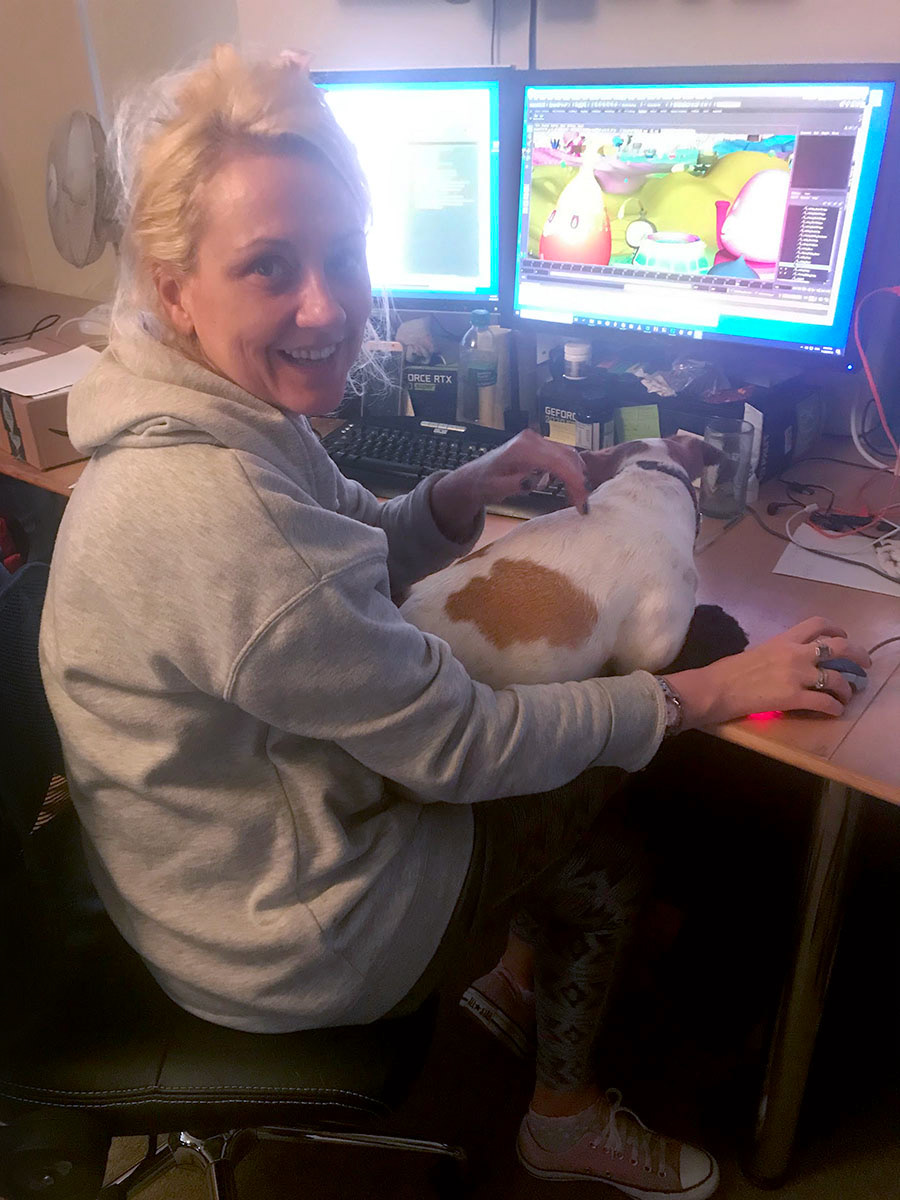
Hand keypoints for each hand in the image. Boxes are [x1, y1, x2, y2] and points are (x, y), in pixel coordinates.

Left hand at [463, 429, 591, 511]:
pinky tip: (570, 488)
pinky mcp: (540, 447)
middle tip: (583, 505)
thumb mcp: (496, 488)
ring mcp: (538, 441)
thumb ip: (515, 484)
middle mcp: (533, 440)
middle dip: (580, 481)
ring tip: (578, 499)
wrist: (475, 477)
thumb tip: (534, 481)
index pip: (558, 461)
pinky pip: (562, 456)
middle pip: (568, 457)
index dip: (574, 481)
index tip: (582, 502)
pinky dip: (571, 471)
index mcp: (523, 448)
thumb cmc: (484, 483)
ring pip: (569, 455)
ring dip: (578, 476)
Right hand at [664, 617, 872, 727]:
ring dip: (847, 688)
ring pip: (837, 678)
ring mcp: (796, 676)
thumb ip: (777, 653)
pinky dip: (835, 708)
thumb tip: (785, 663)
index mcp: (784, 639)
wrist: (715, 688)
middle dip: (858, 656)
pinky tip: (834, 711)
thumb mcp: (756, 652)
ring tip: (847, 696)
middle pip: (839, 648)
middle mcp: (795, 653)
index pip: (818, 624)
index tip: (843, 637)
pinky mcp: (793, 698)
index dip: (837, 630)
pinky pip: (825, 702)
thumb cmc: (728, 671)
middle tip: (864, 665)